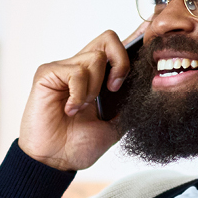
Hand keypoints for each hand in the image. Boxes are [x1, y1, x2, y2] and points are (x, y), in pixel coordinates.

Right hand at [19, 24, 146, 170]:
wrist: (56, 161)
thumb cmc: (79, 145)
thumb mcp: (115, 125)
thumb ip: (128, 103)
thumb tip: (150, 85)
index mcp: (98, 78)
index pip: (117, 48)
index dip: (135, 38)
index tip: (149, 37)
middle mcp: (81, 68)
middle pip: (109, 38)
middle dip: (121, 62)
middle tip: (114, 89)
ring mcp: (64, 69)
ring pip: (94, 57)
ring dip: (95, 88)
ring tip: (83, 108)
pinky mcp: (47, 74)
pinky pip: (75, 72)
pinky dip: (79, 94)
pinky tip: (70, 110)